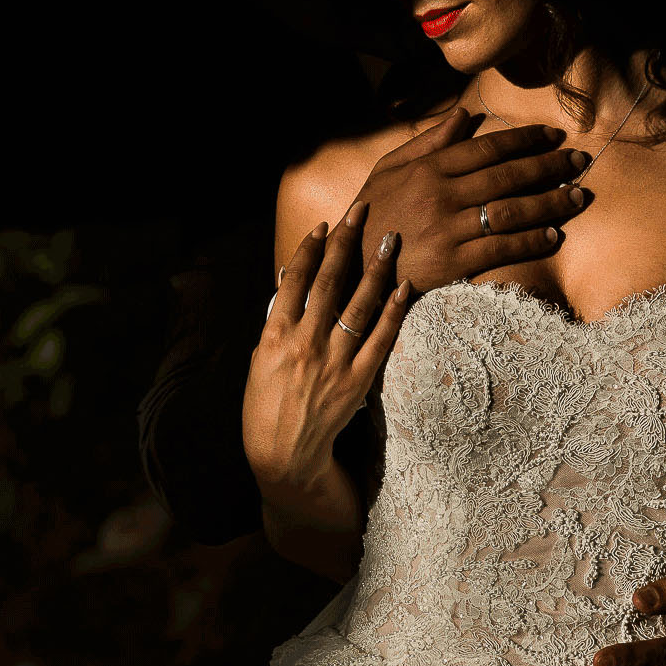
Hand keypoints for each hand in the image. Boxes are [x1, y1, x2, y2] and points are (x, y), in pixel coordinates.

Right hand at [242, 201, 409, 494]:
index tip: (324, 225)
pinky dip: (393, 310)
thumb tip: (287, 284)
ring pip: (358, 303)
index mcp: (275, 335)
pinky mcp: (357, 381)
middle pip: (328, 280)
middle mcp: (305, 343)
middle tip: (361, 210)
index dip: (310, 248)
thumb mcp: (260, 360)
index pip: (294, 279)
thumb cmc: (265, 407)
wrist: (284, 455)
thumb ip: (276, 322)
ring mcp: (333, 362)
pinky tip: (405, 286)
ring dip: (375, 266)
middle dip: (346, 241)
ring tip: (391, 238)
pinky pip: (380, 339)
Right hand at [352, 106, 595, 295]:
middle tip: (579, 162)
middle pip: (506, 176)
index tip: (554, 136)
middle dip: (549, 167)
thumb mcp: (389, 169)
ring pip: (510, 211)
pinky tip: (553, 236)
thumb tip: (463, 116)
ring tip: (578, 197)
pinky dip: (531, 241)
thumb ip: (427, 142)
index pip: (487, 148)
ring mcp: (447, 230)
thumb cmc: (371, 213)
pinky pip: (501, 248)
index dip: (525, 140)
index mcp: (428, 169)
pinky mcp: (451, 263)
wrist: (349, 267)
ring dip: (550, 203)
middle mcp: (441, 195)